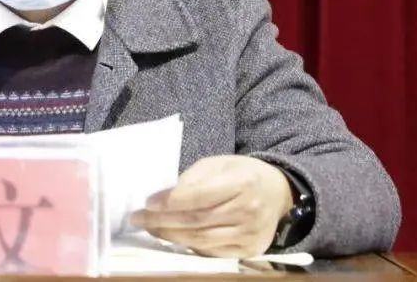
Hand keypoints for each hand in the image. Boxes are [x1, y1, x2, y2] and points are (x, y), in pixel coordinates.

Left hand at [129, 155, 293, 257]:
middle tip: (138, 218)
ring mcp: (250, 234)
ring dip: (170, 235)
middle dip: (163, 221)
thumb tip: (165, 196)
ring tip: (150, 228)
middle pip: (197, 220)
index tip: (148, 202)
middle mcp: (248, 210)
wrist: (278, 193)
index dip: (171, 201)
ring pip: (201, 240)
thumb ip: (194, 177)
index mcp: (242, 182)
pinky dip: (188, 246)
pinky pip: (211, 252)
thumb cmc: (242, 174)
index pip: (200, 195)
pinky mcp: (248, 250)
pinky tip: (172, 238)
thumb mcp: (220, 163)